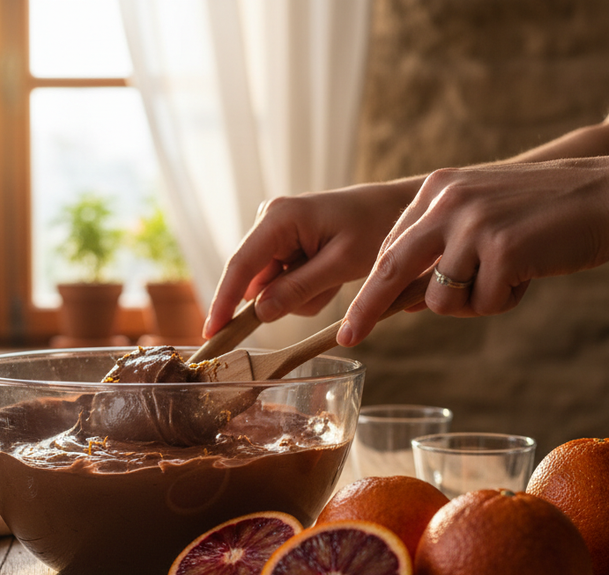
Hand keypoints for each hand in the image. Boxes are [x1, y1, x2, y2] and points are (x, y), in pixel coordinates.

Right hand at [202, 182, 413, 337]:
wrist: (397, 208)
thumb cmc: (376, 227)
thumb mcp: (341, 263)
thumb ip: (298, 288)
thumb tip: (259, 313)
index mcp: (279, 217)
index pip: (241, 265)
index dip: (224, 301)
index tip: (212, 332)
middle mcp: (270, 220)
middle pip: (256, 280)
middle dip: (288, 296)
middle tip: (329, 285)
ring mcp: (275, 231)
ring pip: (271, 286)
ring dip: (302, 294)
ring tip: (334, 277)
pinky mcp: (284, 243)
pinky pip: (282, 281)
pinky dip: (306, 288)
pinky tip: (329, 274)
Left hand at [338, 158, 608, 345]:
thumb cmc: (545, 216)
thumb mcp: (483, 220)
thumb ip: (441, 251)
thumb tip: (402, 301)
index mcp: (437, 190)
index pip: (389, 249)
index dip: (371, 289)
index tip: (351, 321)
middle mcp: (447, 202)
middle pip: (390, 269)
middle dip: (367, 310)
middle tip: (347, 339)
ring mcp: (473, 225)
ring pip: (441, 299)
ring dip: (471, 304)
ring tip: (506, 278)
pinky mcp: (502, 250)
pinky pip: (483, 304)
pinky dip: (504, 302)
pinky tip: (528, 275)